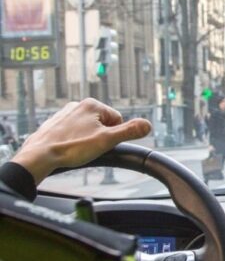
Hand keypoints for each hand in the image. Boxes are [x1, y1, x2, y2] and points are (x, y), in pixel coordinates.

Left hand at [12, 98, 150, 183]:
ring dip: (87, 140)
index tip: (102, 143)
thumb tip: (148, 125)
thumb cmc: (72, 148)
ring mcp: (64, 114)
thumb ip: (129, 131)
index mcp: (92, 105)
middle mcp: (77, 105)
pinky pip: (73, 133)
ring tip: (78, 150)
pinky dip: (74, 142)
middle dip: (100, 137)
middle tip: (90, 148)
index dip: (114, 135)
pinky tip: (68, 149)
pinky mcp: (55, 124)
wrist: (40, 155)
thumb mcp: (107, 140)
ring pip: (88, 129)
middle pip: (103, 124)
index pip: (117, 120)